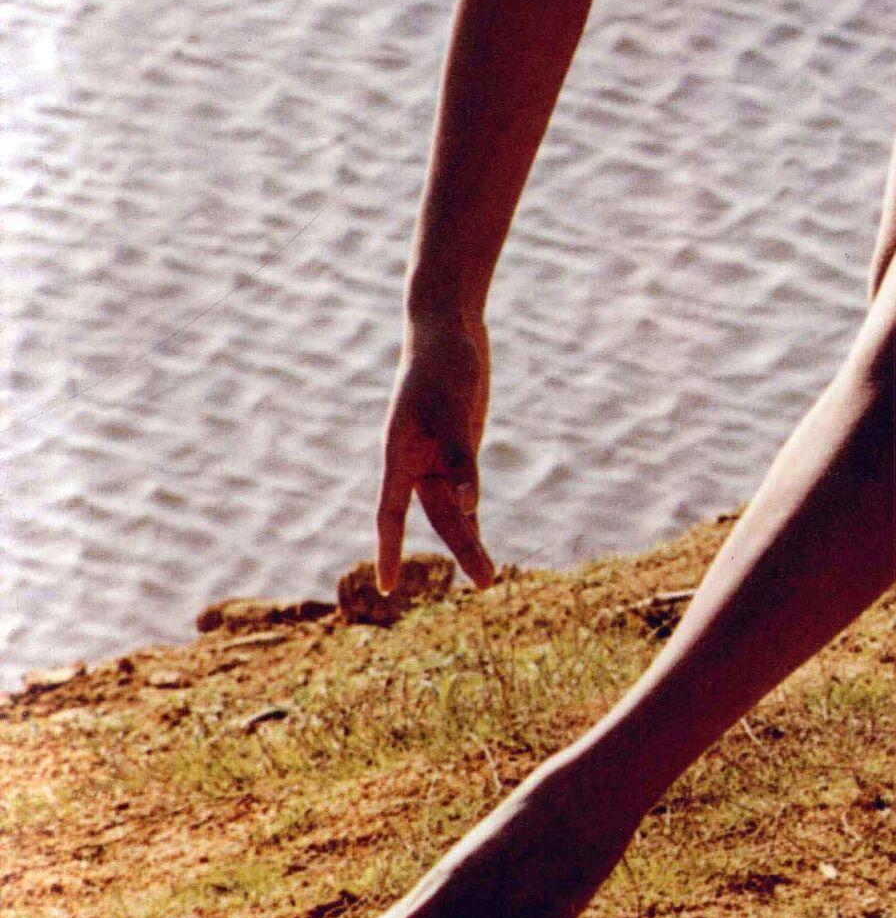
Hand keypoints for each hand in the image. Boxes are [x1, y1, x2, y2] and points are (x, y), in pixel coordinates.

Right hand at [377, 312, 495, 590]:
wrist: (448, 328)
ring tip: (489, 576)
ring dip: (471, 537)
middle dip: (461, 549)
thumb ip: (459, 457)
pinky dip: (471, 510)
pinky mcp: (460, 443)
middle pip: (438, 517)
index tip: (385, 589)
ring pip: (454, 506)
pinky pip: (465, 486)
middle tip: (487, 582)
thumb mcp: (453, 408)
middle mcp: (416, 460)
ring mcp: (439, 453)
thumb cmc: (443, 364)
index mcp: (400, 453)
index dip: (389, 550)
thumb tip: (470, 504)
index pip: (391, 513)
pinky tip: (479, 534)